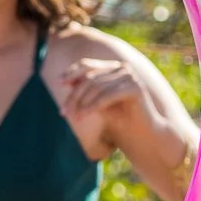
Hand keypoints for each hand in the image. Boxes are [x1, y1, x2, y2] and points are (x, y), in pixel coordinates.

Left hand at [53, 50, 170, 166]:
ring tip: (74, 118)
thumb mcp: (96, 102)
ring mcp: (131, 76)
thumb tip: (63, 80)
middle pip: (90, 77)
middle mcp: (123, 68)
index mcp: (113, 67)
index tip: (59, 84)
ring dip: (82, 103)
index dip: (71, 73)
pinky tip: (83, 115)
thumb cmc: (118, 120)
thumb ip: (84, 90)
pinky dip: (93, 106)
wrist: (142, 136)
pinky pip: (108, 95)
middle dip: (74, 95)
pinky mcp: (136, 88)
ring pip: (97, 86)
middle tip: (64, 112)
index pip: (87, 65)